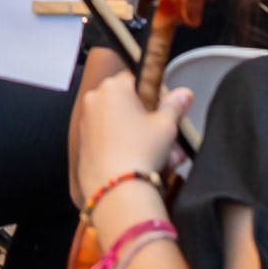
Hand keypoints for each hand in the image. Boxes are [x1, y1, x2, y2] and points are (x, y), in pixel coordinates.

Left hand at [71, 47, 188, 208]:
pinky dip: (123, 147)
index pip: (137, 79)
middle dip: (149, 120)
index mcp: (113, 87)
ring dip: (140, 137)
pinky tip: (141, 165)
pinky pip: (107, 140)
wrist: (115, 188)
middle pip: (127, 104)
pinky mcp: (82, 145)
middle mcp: (94, 99)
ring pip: (119, 124)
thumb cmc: (142, 148)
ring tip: (162, 159)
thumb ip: (175, 105)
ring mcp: (85, 122)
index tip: (166, 114)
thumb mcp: (166, 125)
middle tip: (169, 141)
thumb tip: (185, 92)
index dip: (155, 95)